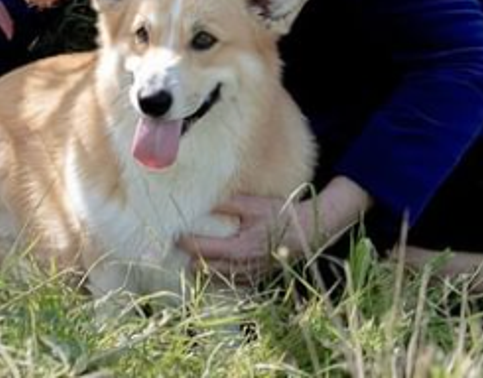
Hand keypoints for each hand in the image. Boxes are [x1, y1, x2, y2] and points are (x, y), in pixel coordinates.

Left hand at [178, 176, 372, 283]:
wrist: (309, 232)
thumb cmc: (282, 214)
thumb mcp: (254, 204)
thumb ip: (228, 203)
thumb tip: (204, 200)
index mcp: (240, 247)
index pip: (203, 249)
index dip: (185, 243)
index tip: (173, 234)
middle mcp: (243, 266)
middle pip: (205, 270)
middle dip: (190, 260)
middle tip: (177, 249)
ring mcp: (251, 274)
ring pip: (217, 280)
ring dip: (203, 271)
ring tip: (191, 261)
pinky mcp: (258, 277)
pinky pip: (233, 283)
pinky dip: (220, 278)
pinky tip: (214, 270)